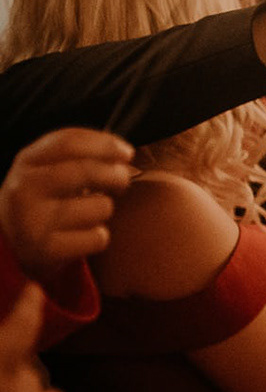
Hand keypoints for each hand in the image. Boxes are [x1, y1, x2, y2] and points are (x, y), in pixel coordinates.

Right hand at [0, 129, 134, 280]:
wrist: (11, 244)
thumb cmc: (44, 200)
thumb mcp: (48, 169)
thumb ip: (79, 157)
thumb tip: (124, 154)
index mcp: (28, 161)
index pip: (69, 142)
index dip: (105, 144)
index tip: (127, 152)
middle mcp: (25, 188)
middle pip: (87, 171)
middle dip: (116, 175)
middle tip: (121, 181)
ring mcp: (34, 220)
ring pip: (99, 206)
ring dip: (104, 209)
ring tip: (91, 213)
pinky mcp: (46, 249)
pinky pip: (98, 237)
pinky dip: (99, 237)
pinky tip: (84, 236)